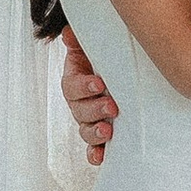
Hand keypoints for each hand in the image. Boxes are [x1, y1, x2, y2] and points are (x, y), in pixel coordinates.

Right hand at [60, 27, 116, 165]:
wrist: (121, 74)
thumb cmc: (106, 60)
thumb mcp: (93, 47)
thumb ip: (79, 40)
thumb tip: (69, 32)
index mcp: (75, 82)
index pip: (72, 86)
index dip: (83, 86)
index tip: (99, 83)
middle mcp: (79, 104)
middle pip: (79, 111)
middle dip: (94, 109)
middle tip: (112, 107)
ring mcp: (89, 121)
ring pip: (86, 130)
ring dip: (94, 133)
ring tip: (107, 132)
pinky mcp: (101, 135)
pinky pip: (94, 148)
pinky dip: (95, 154)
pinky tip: (101, 157)